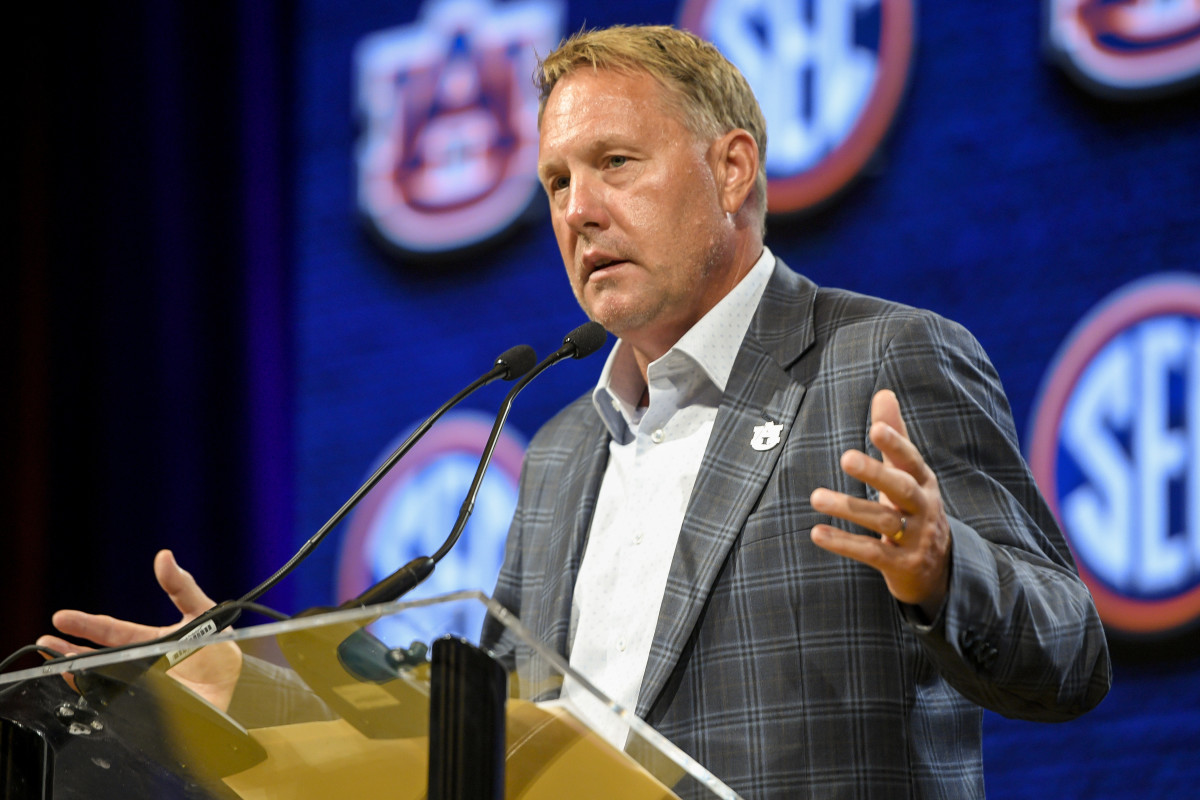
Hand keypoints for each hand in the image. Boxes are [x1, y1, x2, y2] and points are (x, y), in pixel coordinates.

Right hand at [37, 549, 242, 710]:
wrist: (235, 685)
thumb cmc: (220, 649)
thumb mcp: (203, 612)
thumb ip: (183, 587)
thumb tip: (163, 556)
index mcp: (149, 641)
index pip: (112, 632)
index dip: (87, 625)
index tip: (61, 618)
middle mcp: (140, 664)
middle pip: (98, 657)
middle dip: (69, 650)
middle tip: (46, 643)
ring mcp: (142, 687)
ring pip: (101, 680)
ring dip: (77, 672)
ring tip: (56, 665)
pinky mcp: (148, 710)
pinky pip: (118, 703)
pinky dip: (99, 696)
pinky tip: (86, 689)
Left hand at [809, 389, 950, 618]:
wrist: (939, 569)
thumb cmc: (914, 509)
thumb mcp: (908, 474)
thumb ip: (894, 436)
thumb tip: (883, 392)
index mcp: (923, 483)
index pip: (910, 460)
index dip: (896, 444)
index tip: (876, 427)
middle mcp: (924, 508)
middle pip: (901, 488)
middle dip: (875, 472)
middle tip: (845, 457)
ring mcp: (915, 538)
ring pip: (883, 520)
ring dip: (848, 508)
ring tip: (815, 497)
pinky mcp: (902, 565)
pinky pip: (871, 553)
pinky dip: (844, 543)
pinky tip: (816, 533)